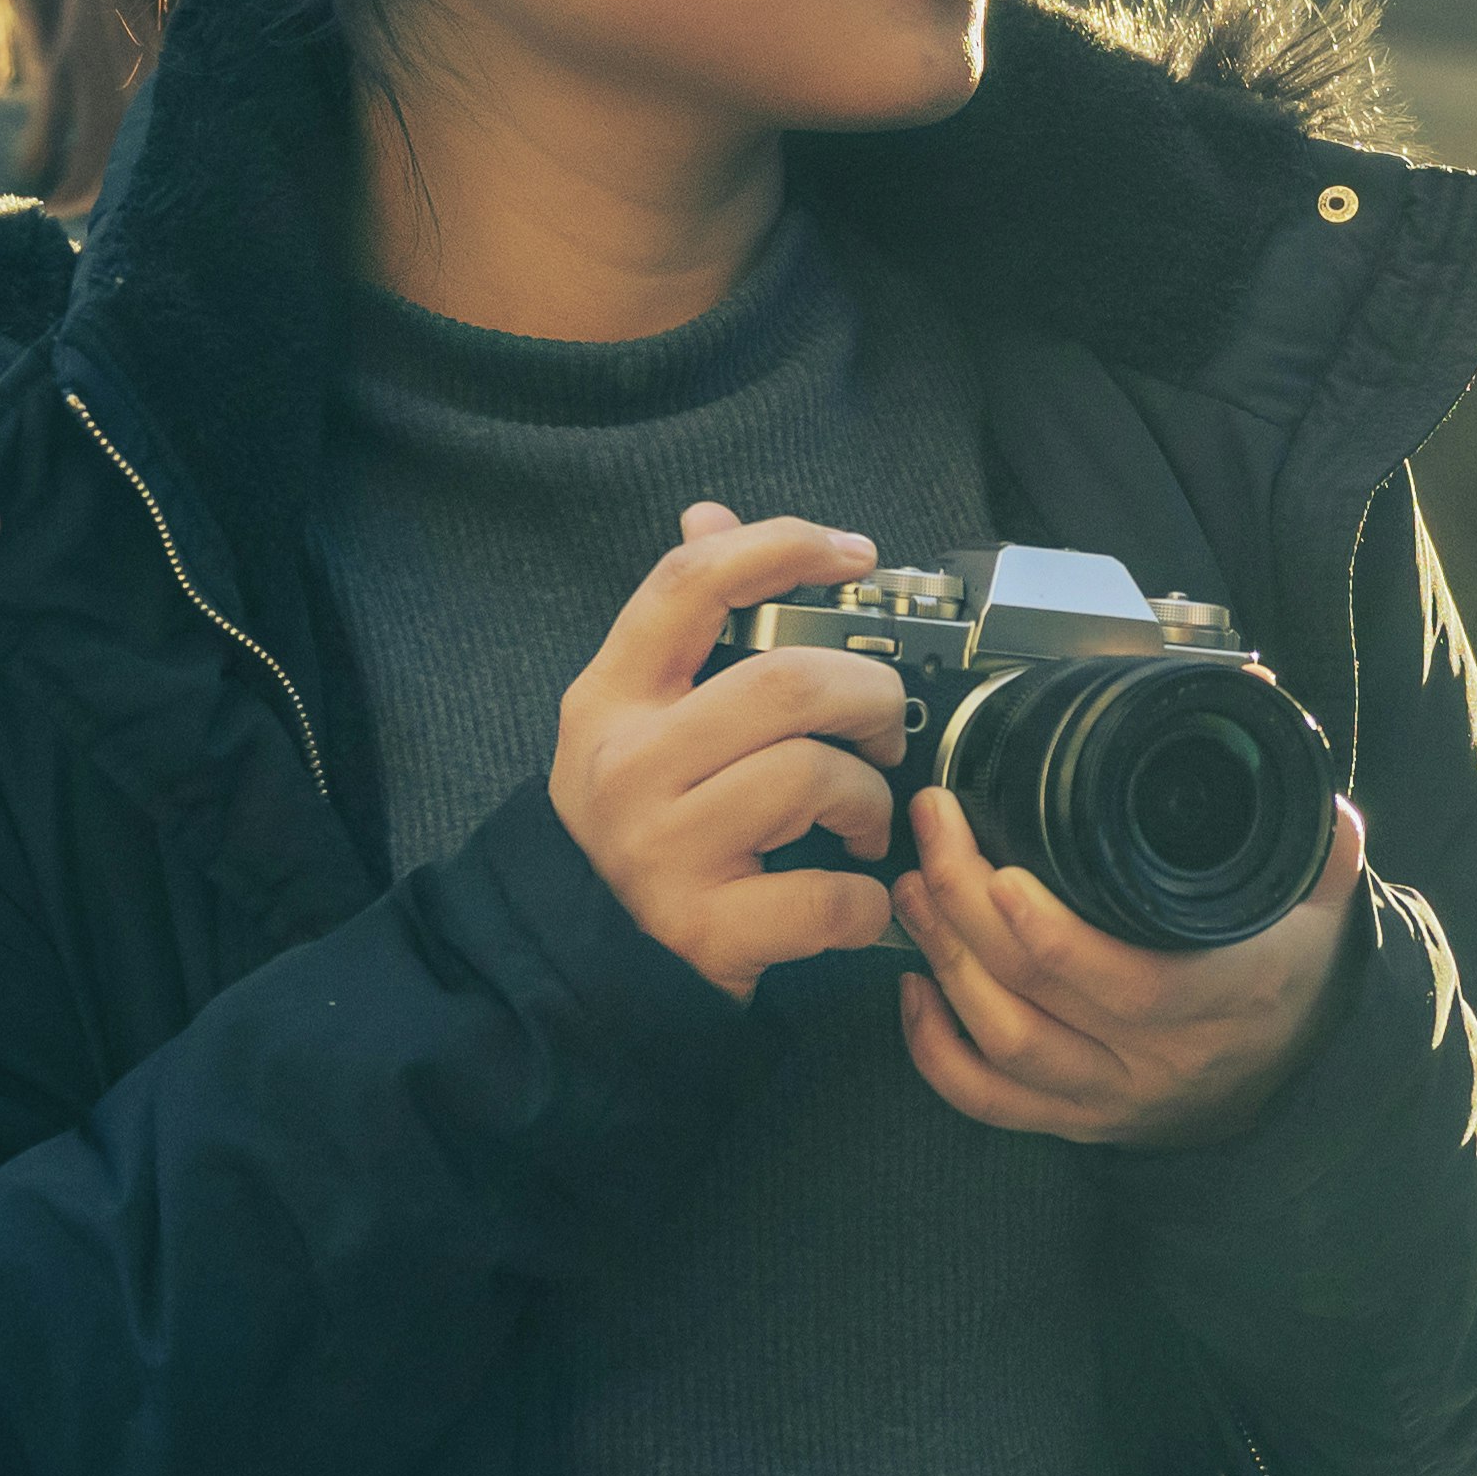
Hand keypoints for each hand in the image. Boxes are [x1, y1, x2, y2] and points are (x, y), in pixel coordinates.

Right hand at [557, 503, 912, 996]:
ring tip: (863, 818)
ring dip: (870, 798)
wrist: (593, 959)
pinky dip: (867, 899)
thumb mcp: (638, 717)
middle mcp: (624, 765)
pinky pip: (831, 895)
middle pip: (785, 683)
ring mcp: (659, 849)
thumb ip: (682, 623)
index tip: (854, 553)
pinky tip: (853, 892)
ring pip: (812, 778)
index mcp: (609, 697)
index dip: (780, 546)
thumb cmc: (646, 823)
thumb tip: (709, 515)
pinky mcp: (705, 928)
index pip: (689, 585)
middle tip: (883, 727)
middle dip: (869, 695)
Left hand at [898, 784, 1364, 1144]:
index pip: (1132, 984)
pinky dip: (935, 1050)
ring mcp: (1112, 1094)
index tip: (1003, 872)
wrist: (1298, 1081)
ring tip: (917, 887)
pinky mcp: (1076, 1119)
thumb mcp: (1322, 905)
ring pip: (1004, 1044)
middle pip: (1039, 998)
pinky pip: (988, 1102)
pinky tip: (914, 986)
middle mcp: (1161, 1056)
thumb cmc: (1293, 977)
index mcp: (1228, 996)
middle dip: (967, 908)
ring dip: (945, 961)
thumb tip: (1300, 775)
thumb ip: (1313, 842)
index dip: (1054, 937)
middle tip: (936, 829)